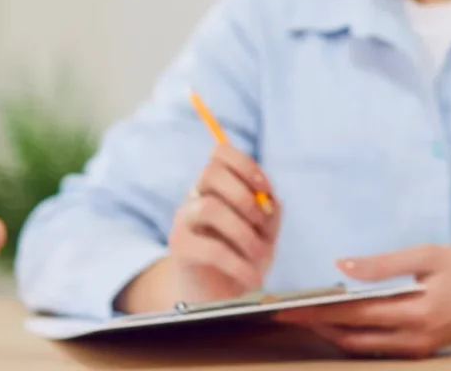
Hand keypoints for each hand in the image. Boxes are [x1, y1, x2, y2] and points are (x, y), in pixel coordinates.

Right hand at [118, 144, 279, 312]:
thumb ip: (270, 213)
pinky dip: (238, 264)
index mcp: (216, 185)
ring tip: (259, 254)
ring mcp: (183, 221)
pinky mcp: (180, 249)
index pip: (221, 153)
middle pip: (211, 173)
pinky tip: (251, 278)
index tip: (266, 190)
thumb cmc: (244, 257)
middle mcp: (196, 197)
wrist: (218, 297)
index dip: (246, 165)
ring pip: (209, 207)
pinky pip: (209, 249)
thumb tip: (269, 202)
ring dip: (243, 232)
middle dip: (244, 197)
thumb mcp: (264, 232)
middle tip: (262, 223)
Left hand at [273, 245, 450, 358]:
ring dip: (334, 334)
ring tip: (309, 317)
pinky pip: (379, 350)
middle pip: (351, 338)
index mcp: (414, 313)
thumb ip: (383, 264)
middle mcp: (413, 339)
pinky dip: (356, 338)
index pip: (352, 315)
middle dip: (317, 326)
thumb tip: (342, 267)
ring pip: (362, 349)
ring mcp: (417, 350)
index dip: (316, 312)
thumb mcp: (428, 255)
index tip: (286, 308)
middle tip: (288, 314)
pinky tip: (343, 323)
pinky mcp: (422, 351)